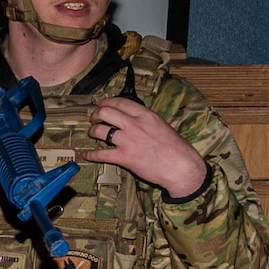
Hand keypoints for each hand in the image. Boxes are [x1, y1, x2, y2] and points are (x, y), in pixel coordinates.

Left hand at [84, 97, 206, 197]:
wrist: (182, 167)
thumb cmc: (177, 149)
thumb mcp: (163, 126)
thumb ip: (147, 121)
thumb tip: (134, 119)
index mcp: (147, 116)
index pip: (121, 102)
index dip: (107, 102)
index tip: (101, 104)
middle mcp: (135, 125)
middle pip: (106, 112)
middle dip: (96, 115)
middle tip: (94, 120)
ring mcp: (128, 141)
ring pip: (100, 131)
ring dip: (92, 132)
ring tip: (92, 134)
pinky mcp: (124, 157)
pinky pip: (101, 154)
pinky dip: (91, 155)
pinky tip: (86, 155)